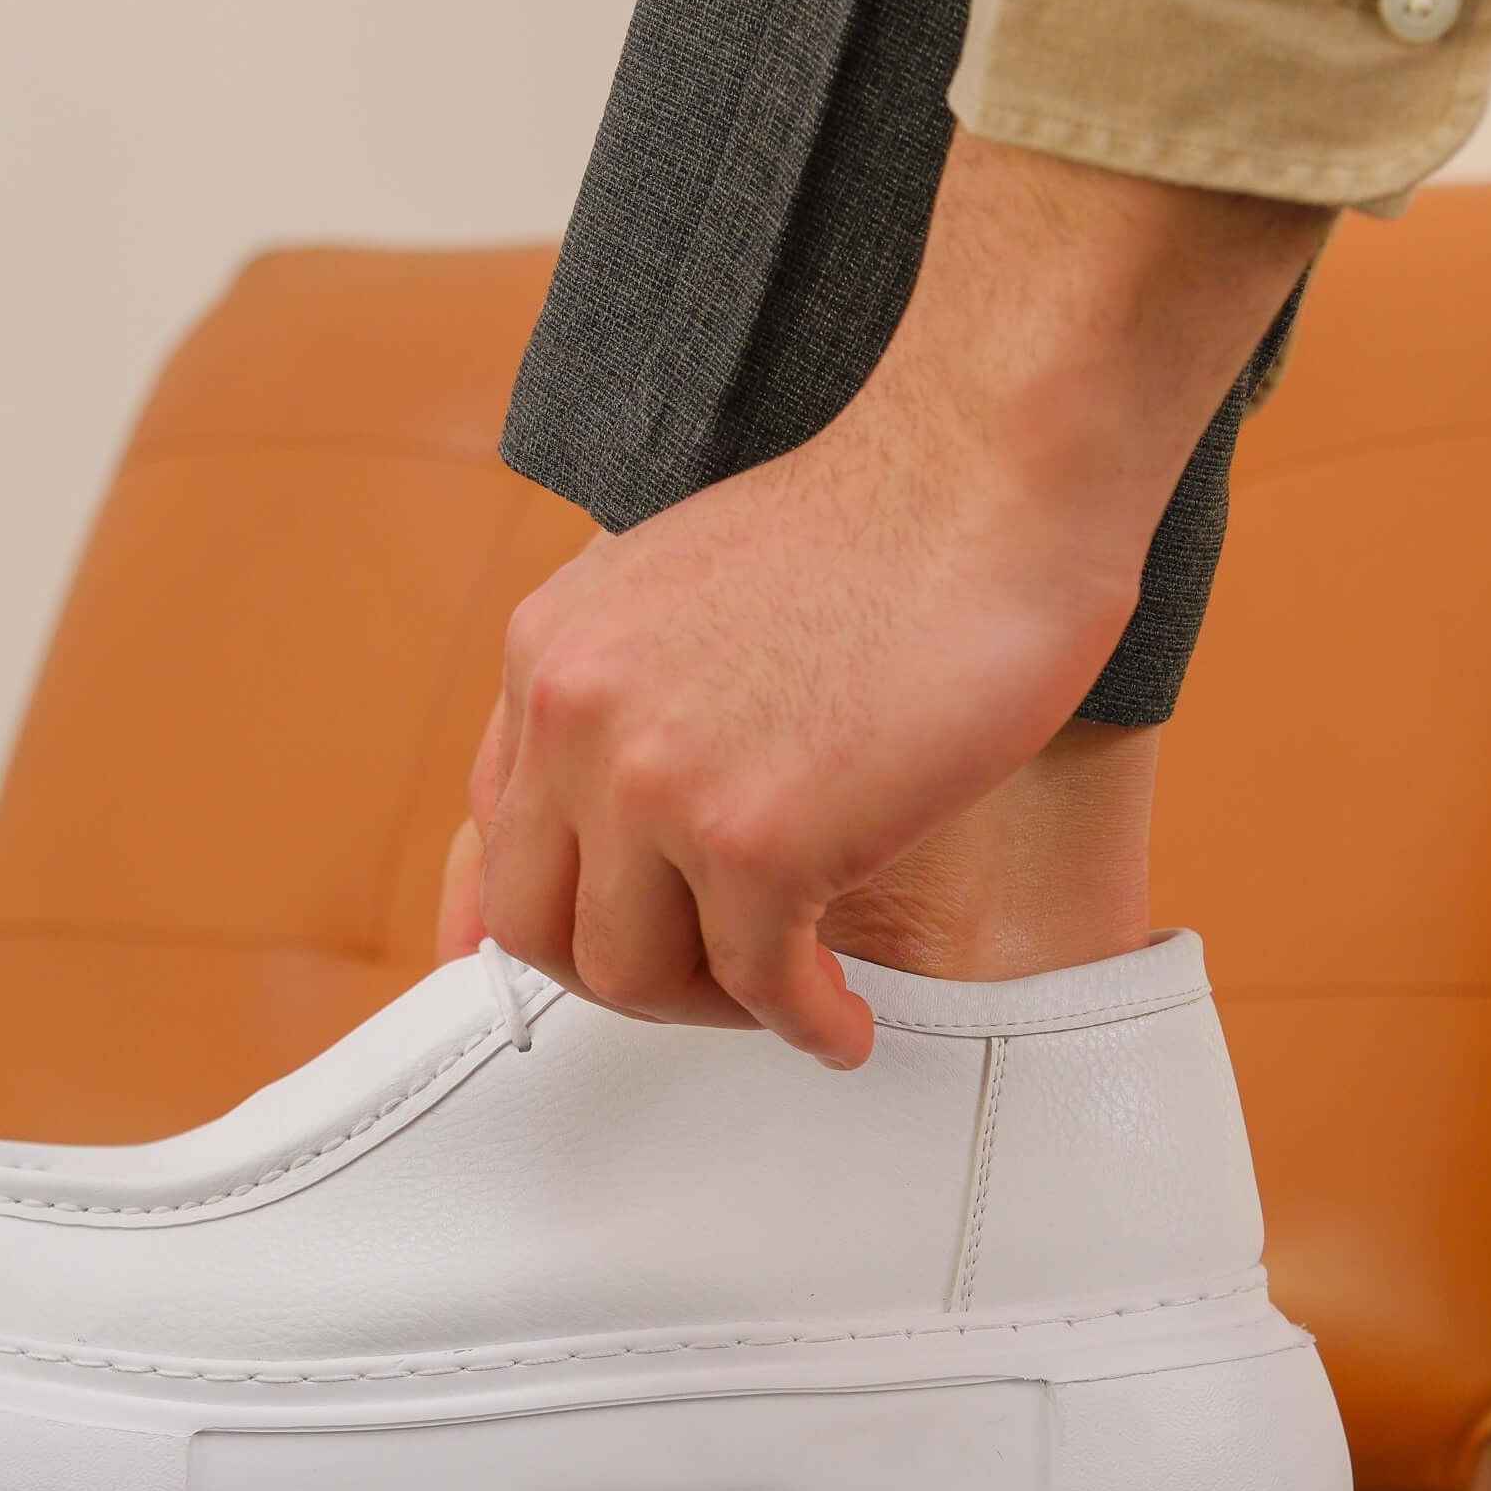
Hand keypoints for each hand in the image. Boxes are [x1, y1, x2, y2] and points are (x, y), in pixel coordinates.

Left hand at [447, 133, 1325, 1062]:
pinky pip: (760, 987)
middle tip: (721, 982)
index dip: (573, 917)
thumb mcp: (680, 592)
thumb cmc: (881, 527)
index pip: (500, 842)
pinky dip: (808, 1025)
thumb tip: (603, 826)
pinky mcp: (756, 839)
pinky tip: (847, 1021)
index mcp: (549, 654)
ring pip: (630, 976)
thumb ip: (620, 698)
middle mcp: (573, 717)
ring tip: (791, 994)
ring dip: (716, 1009)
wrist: (990, 466)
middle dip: (632, 978)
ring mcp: (655, 781)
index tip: (642, 949)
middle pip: (538, 930)